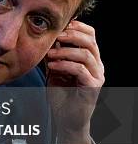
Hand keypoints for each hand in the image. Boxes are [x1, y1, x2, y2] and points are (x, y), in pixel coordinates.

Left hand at [46, 20, 102, 143]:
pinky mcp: (92, 87)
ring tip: (49, 53)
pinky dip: (65, 64)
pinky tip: (52, 65)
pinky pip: (81, 70)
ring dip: (64, 51)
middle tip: (55, 36)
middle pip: (90, 40)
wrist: (66, 118)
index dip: (76, 26)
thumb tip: (46, 37)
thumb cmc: (61, 93)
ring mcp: (97, 76)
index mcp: (90, 58)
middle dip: (71, 35)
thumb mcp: (55, 68)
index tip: (59, 25)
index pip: (90, 34)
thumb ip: (54, 54)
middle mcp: (97, 65)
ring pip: (86, 54)